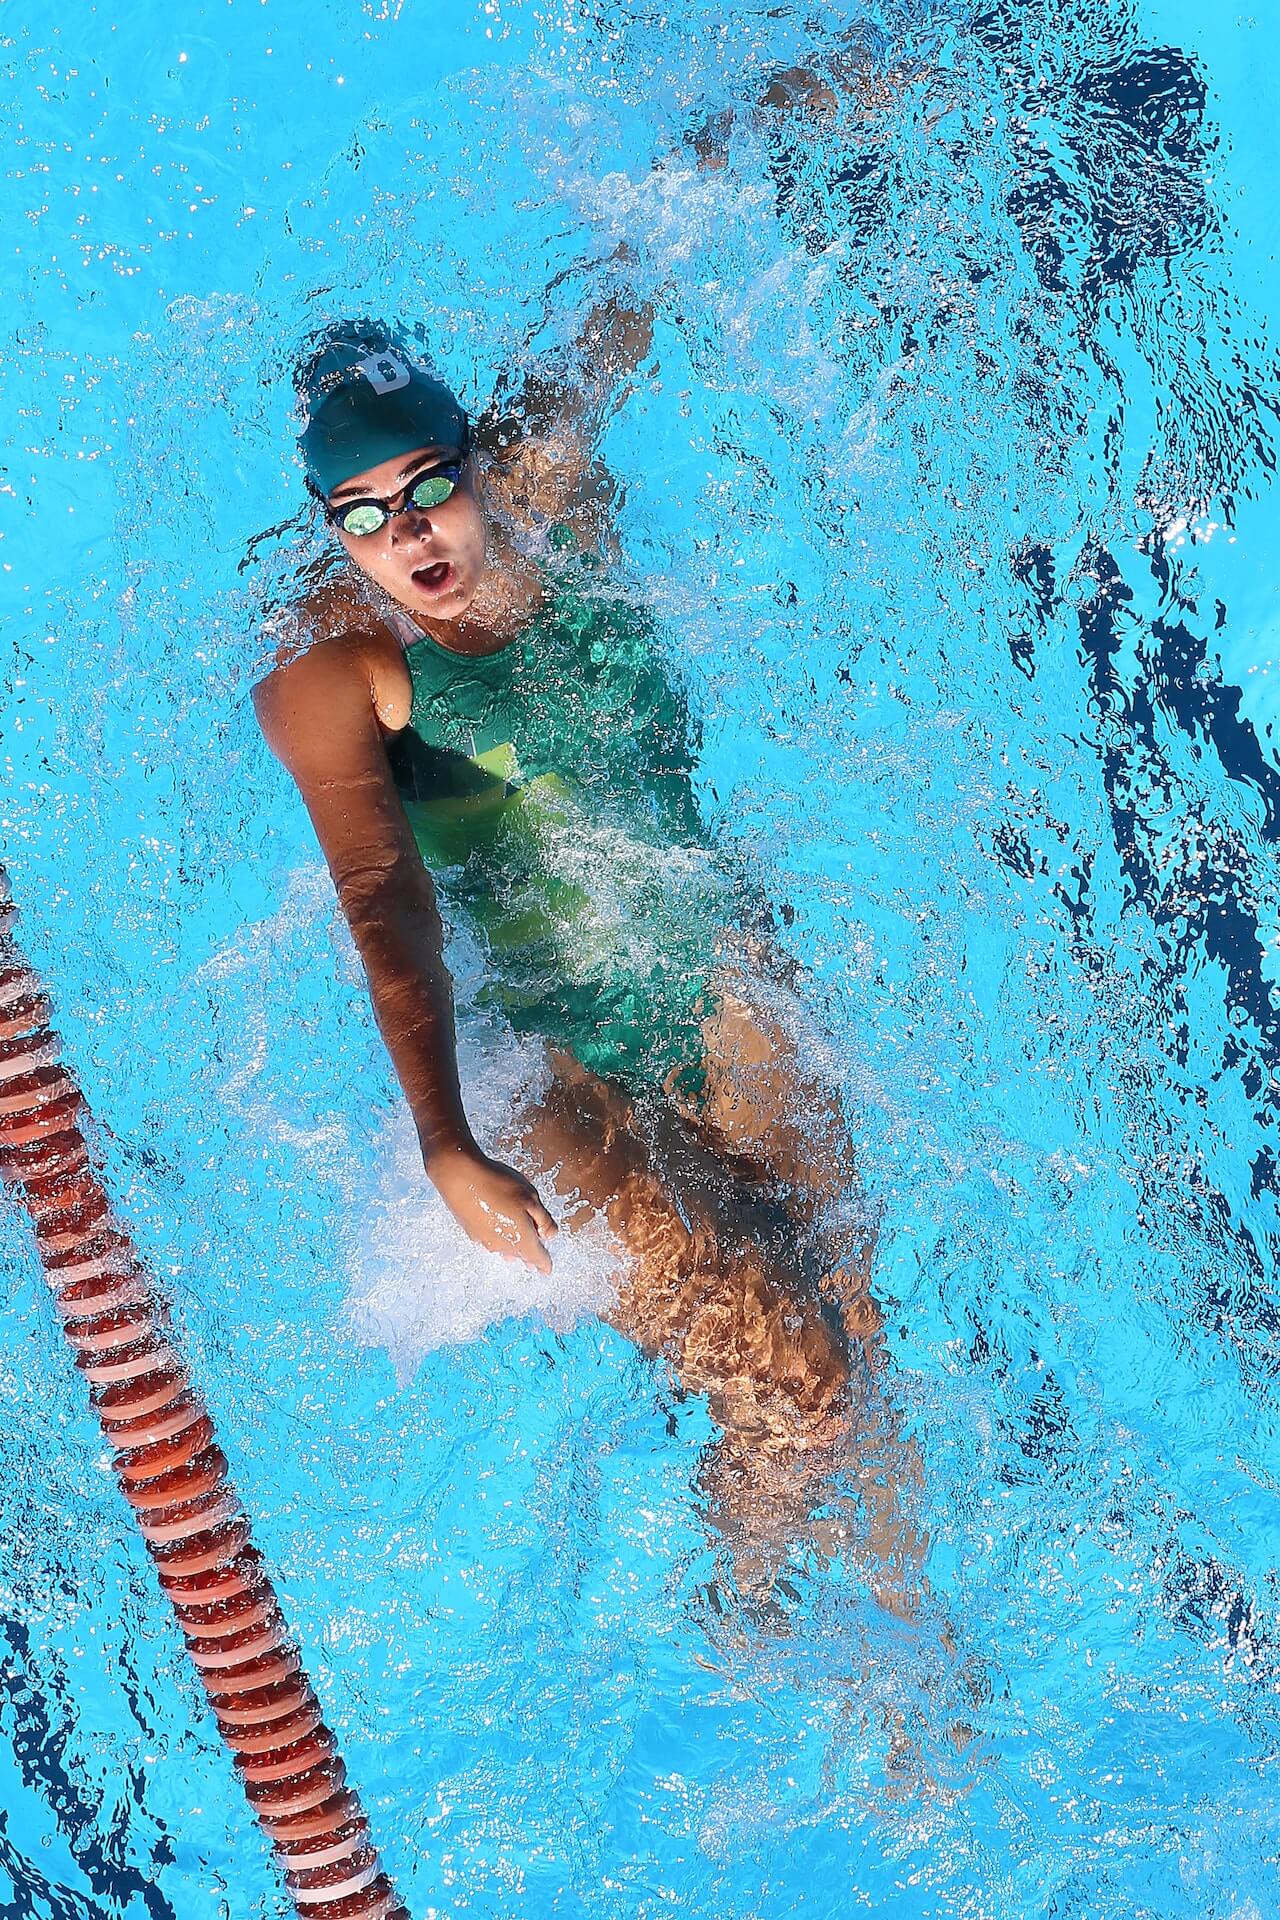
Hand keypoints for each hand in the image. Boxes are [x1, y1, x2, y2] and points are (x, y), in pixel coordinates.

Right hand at [426, 1144, 557, 1273]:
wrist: (460, 1176)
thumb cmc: (497, 1184)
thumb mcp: (531, 1198)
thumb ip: (544, 1220)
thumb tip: (550, 1235)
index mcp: (521, 1238)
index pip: (537, 1258)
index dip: (544, 1264)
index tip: (547, 1269)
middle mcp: (502, 1245)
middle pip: (520, 1254)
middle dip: (528, 1256)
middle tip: (534, 1261)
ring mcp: (484, 1240)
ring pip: (503, 1248)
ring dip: (512, 1246)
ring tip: (517, 1243)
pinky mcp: (471, 1231)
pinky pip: (490, 1239)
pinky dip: (498, 1236)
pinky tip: (498, 1224)